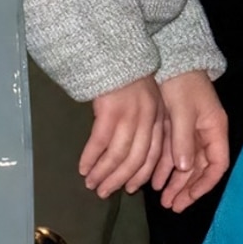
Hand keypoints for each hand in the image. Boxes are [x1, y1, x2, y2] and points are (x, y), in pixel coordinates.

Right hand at [79, 76, 167, 197]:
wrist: (116, 51)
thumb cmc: (127, 77)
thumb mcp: (146, 100)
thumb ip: (144, 125)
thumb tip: (130, 155)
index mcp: (159, 119)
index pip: (153, 156)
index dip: (140, 175)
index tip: (128, 188)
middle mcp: (148, 120)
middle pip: (136, 160)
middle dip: (119, 180)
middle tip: (104, 193)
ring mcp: (130, 116)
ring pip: (119, 156)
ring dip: (104, 173)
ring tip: (91, 184)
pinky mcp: (110, 111)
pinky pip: (100, 143)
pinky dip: (91, 158)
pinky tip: (83, 168)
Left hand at [153, 69, 231, 209]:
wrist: (173, 60)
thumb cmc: (182, 84)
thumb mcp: (182, 111)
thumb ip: (183, 140)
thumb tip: (184, 169)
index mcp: (215, 130)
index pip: (217, 165)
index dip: (204, 185)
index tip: (188, 198)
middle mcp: (207, 135)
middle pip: (201, 169)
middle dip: (187, 189)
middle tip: (172, 206)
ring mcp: (194, 133)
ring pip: (187, 165)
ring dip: (176, 182)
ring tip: (163, 199)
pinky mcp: (180, 129)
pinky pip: (176, 154)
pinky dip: (167, 169)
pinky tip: (156, 181)